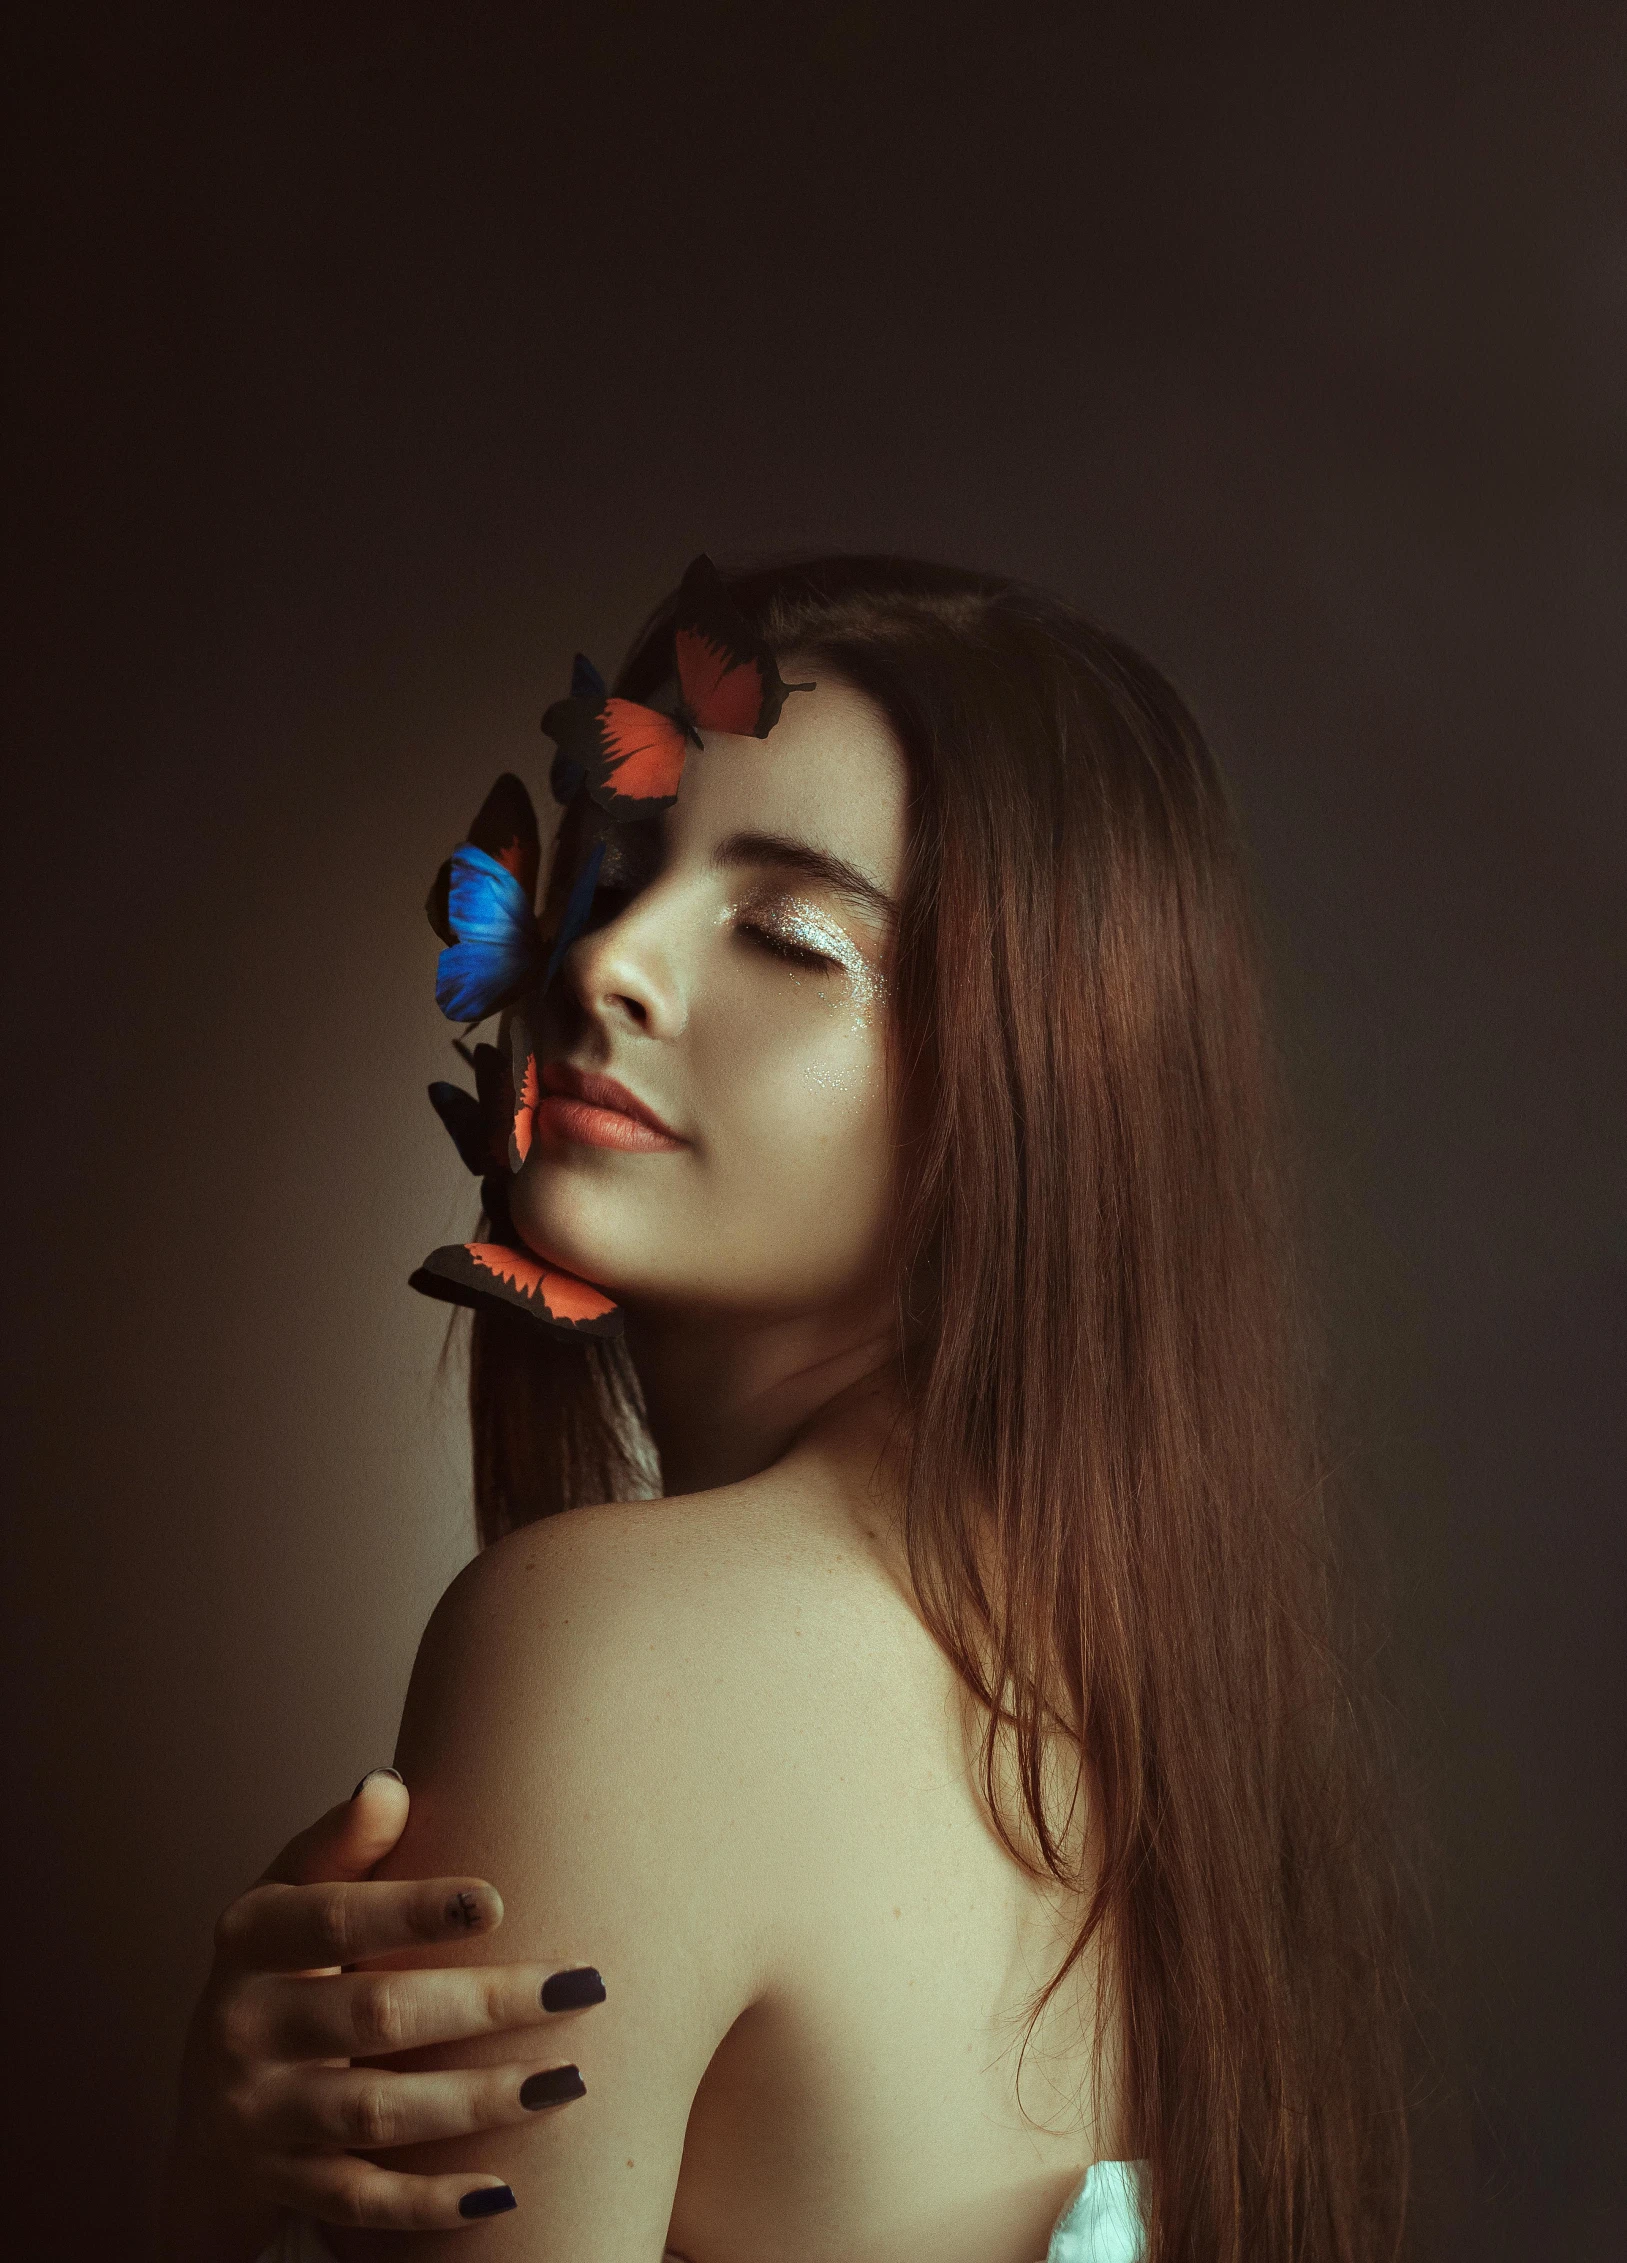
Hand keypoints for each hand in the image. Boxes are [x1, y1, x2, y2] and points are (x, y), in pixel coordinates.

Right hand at [158, 1771, 603, 2259]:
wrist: (209, 2098)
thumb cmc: (284, 1964)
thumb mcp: (291, 1893)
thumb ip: (341, 1844)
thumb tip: (389, 1787)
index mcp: (251, 1939)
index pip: (333, 1921)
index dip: (413, 1912)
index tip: (499, 1900)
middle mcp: (243, 2028)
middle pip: (373, 2018)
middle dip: (483, 2006)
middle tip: (581, 1987)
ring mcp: (261, 2115)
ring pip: (377, 2115)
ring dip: (477, 2102)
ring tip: (567, 2080)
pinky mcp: (284, 2184)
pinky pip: (361, 2201)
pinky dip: (429, 2202)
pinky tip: (504, 2192)